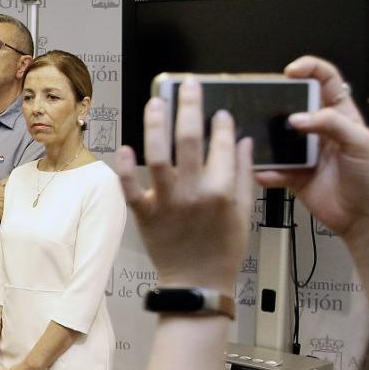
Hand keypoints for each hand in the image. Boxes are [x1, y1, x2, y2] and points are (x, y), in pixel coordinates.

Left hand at [115, 79, 252, 289]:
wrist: (197, 284)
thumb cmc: (223, 249)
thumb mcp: (244, 212)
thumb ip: (243, 174)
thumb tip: (243, 140)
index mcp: (222, 189)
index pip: (222, 143)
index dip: (220, 122)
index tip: (218, 110)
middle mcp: (195, 192)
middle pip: (190, 138)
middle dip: (188, 106)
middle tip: (186, 85)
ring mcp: (167, 202)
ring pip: (158, 155)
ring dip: (155, 125)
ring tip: (154, 102)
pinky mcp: (144, 214)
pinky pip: (131, 188)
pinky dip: (126, 168)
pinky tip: (124, 147)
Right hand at [258, 56, 368, 239]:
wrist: (364, 218)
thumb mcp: (360, 143)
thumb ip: (332, 124)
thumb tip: (296, 118)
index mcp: (341, 116)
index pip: (326, 82)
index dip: (310, 69)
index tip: (291, 72)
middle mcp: (320, 131)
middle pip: (295, 106)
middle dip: (278, 102)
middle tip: (264, 104)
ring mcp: (305, 153)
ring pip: (279, 138)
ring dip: (268, 138)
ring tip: (258, 139)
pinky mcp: (294, 176)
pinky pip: (275, 170)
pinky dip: (267, 172)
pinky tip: (264, 173)